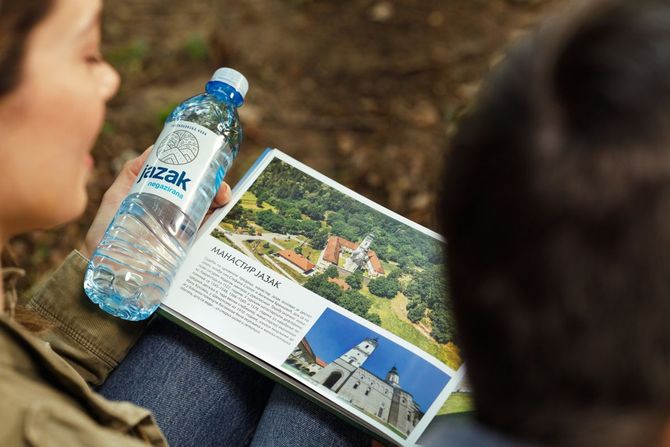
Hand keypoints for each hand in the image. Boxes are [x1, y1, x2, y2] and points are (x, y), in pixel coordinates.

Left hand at [80, 146, 231, 258]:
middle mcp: (175, 215)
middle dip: (217, 187)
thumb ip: (133, 172)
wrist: (103, 264)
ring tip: (223, 196)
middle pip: (204, 197)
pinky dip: (217, 224)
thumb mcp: (117, 195)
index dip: (203, 173)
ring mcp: (181, 233)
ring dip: (221, 202)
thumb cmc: (106, 230)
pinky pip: (206, 236)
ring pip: (209, 214)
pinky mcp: (183, 250)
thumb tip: (156, 147)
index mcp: (163, 200)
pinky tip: (220, 214)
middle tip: (220, 186)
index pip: (188, 184)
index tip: (211, 165)